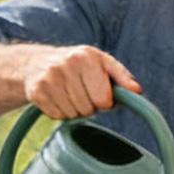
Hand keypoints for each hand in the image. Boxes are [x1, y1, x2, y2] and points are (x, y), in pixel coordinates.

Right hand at [22, 45, 140, 119]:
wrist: (36, 62)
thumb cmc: (79, 66)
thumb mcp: (102, 64)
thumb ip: (122, 77)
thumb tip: (137, 91)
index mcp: (86, 57)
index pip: (104, 100)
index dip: (104, 101)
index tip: (98, 91)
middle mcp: (66, 65)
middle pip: (88, 109)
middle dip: (88, 106)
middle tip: (81, 92)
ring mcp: (48, 78)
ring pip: (73, 115)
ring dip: (74, 110)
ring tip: (68, 94)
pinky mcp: (36, 91)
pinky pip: (57, 116)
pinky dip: (59, 112)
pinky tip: (56, 97)